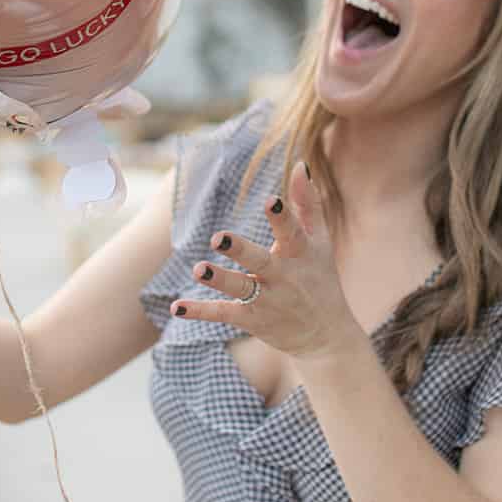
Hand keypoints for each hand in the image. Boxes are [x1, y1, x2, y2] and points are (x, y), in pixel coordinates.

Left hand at [169, 160, 357, 361]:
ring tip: (199, 269)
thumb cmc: (320, 278)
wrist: (325, 336)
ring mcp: (268, 300)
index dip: (282, 217)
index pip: (292, 233)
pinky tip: (176, 307)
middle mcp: (284, 278)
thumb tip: (301, 165)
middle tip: (217, 237)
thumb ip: (308, 203)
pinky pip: (223, 313)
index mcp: (301, 254)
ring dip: (219, 280)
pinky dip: (200, 311)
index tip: (270, 199)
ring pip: (240, 288)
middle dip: (240, 250)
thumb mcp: (319, 241)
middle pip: (261, 261)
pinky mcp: (253, 319)